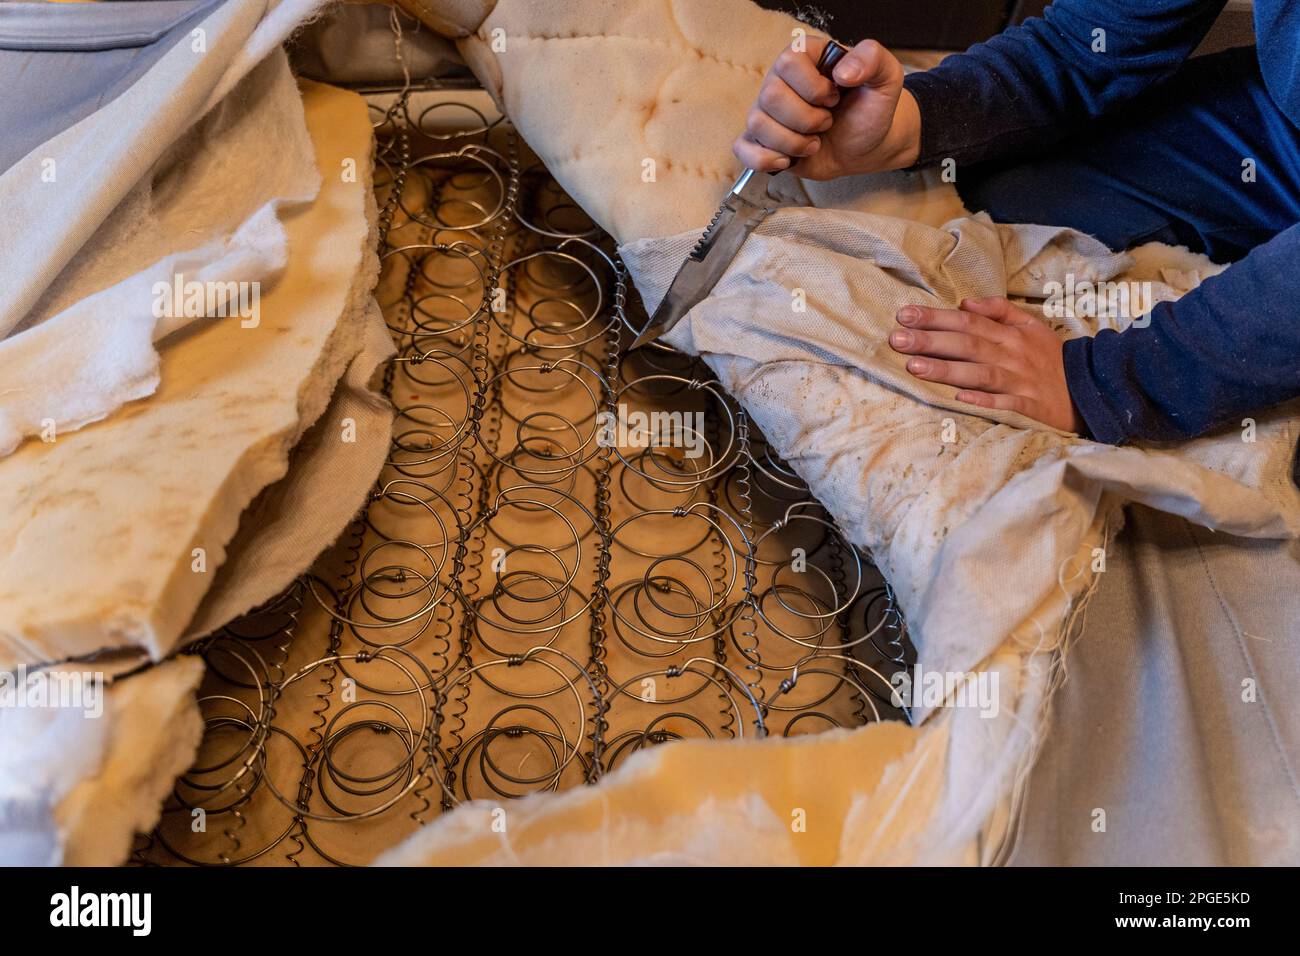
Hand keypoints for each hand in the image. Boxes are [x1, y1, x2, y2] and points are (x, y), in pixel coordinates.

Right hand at [733, 37, 920, 180]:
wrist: (867, 146)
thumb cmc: (872, 109)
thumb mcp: (886, 77)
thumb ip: (873, 60)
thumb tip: (843, 73)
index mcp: (805, 58)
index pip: (788, 62)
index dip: (813, 88)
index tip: (835, 98)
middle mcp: (780, 81)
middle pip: (770, 97)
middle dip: (806, 120)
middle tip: (827, 123)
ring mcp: (767, 112)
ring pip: (757, 124)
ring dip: (793, 142)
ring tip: (815, 142)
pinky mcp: (762, 141)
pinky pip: (742, 148)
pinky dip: (764, 160)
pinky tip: (788, 161)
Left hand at [888, 296, 1083, 433]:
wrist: (1091, 388)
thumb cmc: (1050, 358)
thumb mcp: (1031, 326)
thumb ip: (999, 310)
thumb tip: (966, 302)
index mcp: (1010, 334)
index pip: (967, 322)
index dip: (936, 318)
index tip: (905, 315)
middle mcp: (1012, 355)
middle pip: (968, 345)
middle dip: (931, 340)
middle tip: (897, 338)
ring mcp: (1020, 381)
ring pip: (979, 373)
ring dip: (947, 370)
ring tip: (914, 366)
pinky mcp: (1028, 407)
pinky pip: (1004, 403)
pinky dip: (983, 400)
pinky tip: (958, 398)